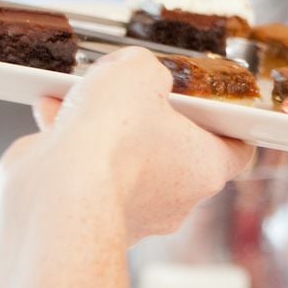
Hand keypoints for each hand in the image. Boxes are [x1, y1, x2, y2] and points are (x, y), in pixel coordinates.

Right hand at [7, 48, 253, 239]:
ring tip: (78, 95)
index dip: (222, 121)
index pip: (235, 148)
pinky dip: (70, 147)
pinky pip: (86, 175)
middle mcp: (175, 200)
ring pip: (122, 160)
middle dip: (145, 116)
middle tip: (127, 91)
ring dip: (100, 128)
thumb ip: (144, 67)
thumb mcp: (138, 72)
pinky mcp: (90, 219)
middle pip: (171, 149)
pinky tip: (52, 115)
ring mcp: (132, 214)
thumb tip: (133, 71)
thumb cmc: (111, 141)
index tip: (210, 105)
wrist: (58, 193)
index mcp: (206, 168)